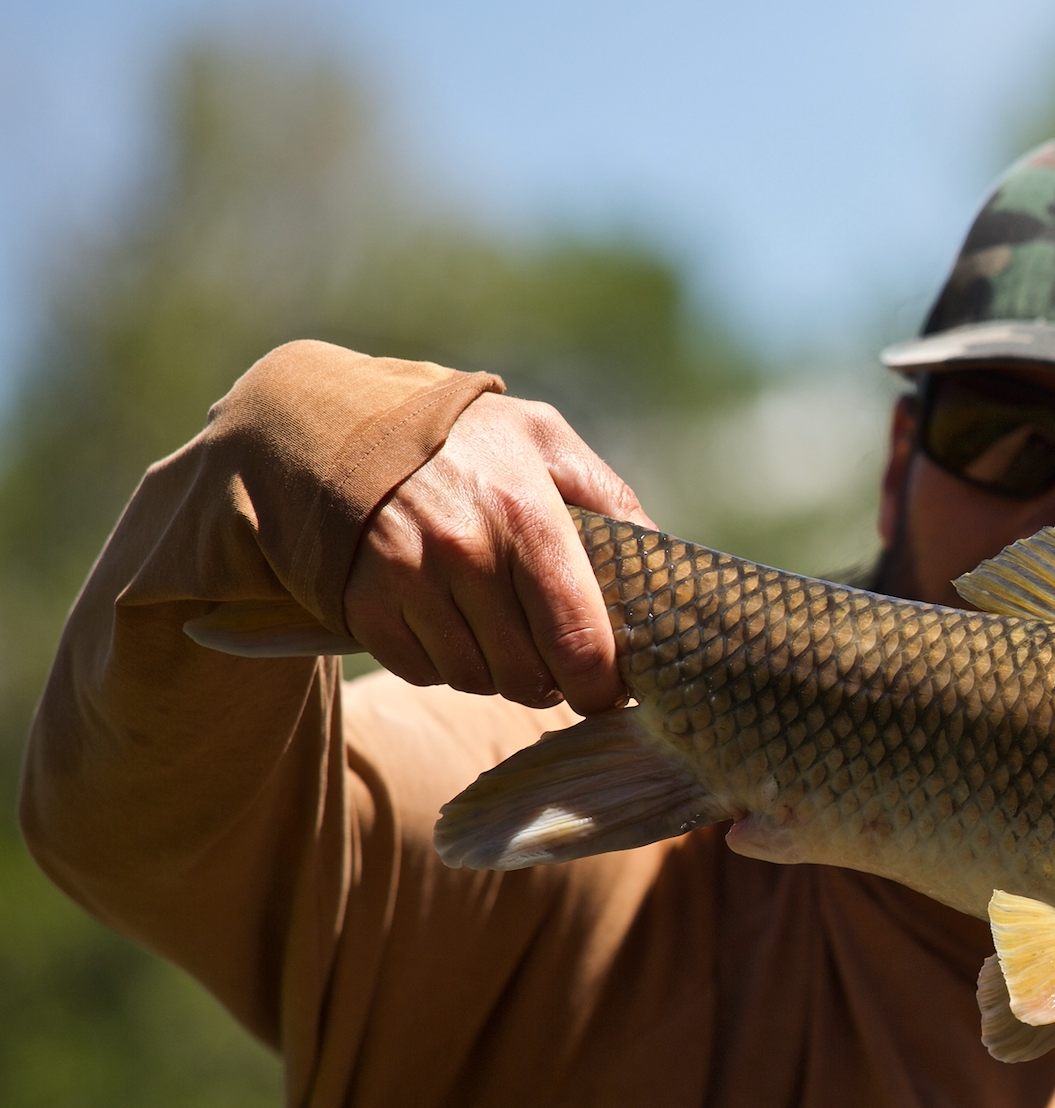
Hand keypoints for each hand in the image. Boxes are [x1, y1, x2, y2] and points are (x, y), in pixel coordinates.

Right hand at [344, 394, 653, 714]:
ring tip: (505, 634)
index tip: (612, 688)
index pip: (579, 641)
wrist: (338, 419)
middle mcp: (463, 551)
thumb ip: (610, 499)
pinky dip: (445, 662)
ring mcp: (405, 579)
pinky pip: (422, 670)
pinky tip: (453, 623)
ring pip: (475, 678)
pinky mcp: (362, 600)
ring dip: (498, 672)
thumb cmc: (464, 435)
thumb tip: (664, 563)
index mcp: (524, 513)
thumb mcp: (544, 438)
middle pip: (528, 675)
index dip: (603, 683)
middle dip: (553, 679)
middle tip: (557, 659)